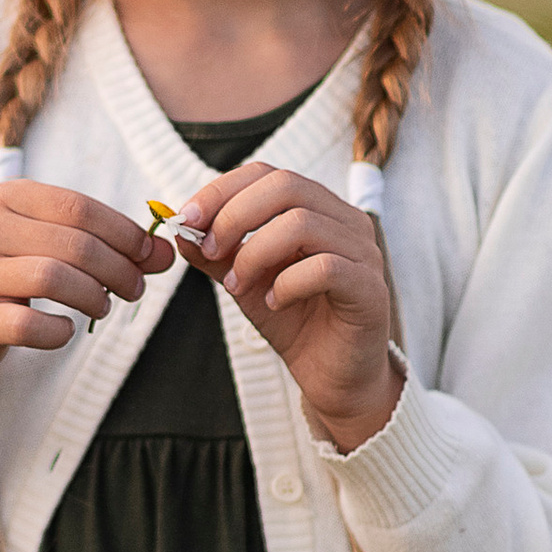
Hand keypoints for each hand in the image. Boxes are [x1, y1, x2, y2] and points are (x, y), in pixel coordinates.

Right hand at [0, 184, 173, 400]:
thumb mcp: (40, 244)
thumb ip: (99, 243)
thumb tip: (164, 253)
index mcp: (6, 198)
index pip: (81, 208)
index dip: (126, 234)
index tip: (151, 256)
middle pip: (75, 244)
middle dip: (119, 269)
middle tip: (135, 289)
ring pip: (55, 279)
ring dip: (94, 297)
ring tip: (103, 307)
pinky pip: (30, 325)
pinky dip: (58, 331)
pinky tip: (65, 330)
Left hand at [173, 162, 405, 450]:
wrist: (333, 377)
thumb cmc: (294, 322)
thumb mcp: (244, 282)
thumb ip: (217, 255)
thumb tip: (181, 229)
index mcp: (317, 209)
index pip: (267, 173)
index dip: (222, 190)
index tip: (187, 218)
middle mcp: (346, 221)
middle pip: (286, 186)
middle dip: (234, 215)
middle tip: (210, 251)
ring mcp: (363, 253)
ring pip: (302, 224)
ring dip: (255, 253)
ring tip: (237, 286)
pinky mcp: (370, 289)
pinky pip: (324, 268)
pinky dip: (286, 283)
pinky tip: (272, 302)